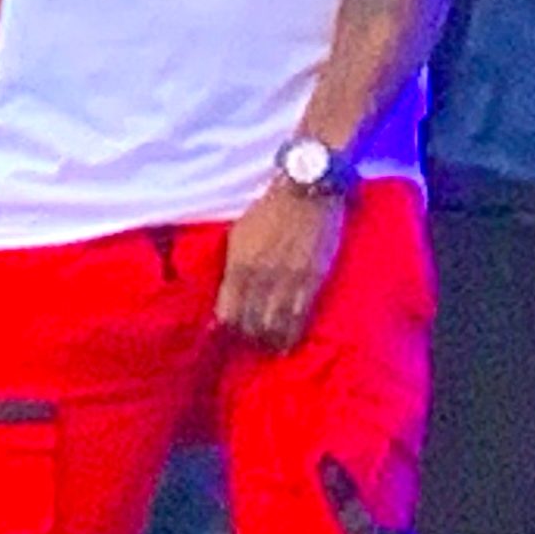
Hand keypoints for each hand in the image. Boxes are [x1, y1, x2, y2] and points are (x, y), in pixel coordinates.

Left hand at [216, 181, 346, 350]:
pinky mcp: (313, 278)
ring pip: (275, 325)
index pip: (228, 314)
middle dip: (249, 337)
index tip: (229, 332)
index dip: (227, 328)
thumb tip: (221, 301)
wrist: (308, 187)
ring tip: (269, 345)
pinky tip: (288, 343)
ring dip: (270, 340)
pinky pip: (299, 316)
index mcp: (240, 263)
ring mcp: (289, 278)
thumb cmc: (269, 209)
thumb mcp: (239, 233)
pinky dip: (292, 334)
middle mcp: (262, 275)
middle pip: (250, 324)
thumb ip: (230, 267)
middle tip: (251, 340)